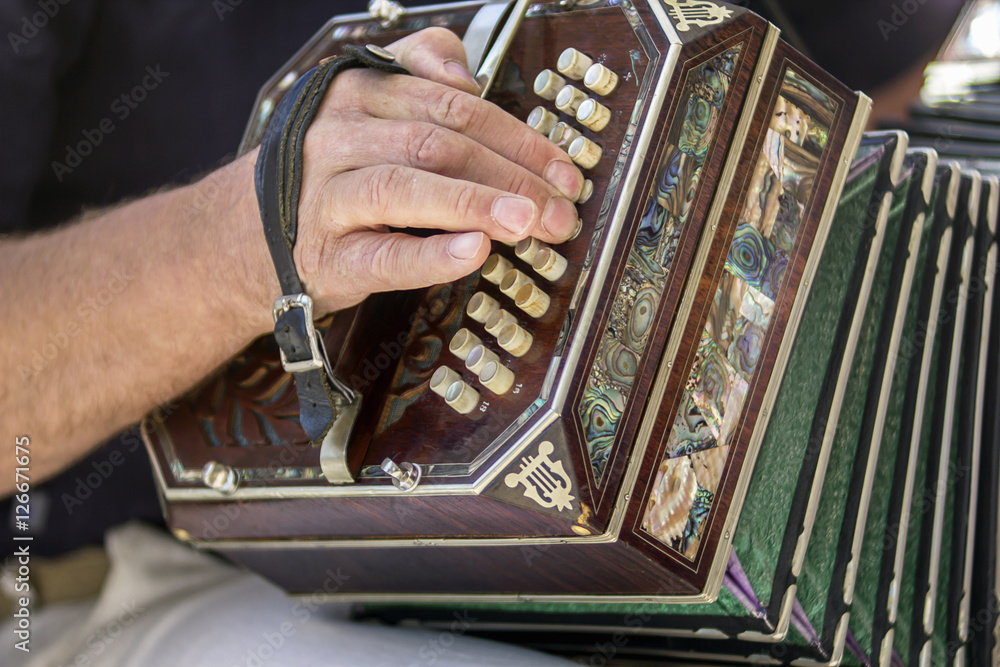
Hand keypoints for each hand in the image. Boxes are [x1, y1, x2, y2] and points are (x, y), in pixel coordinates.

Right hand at [239, 27, 584, 318]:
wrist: (242, 236)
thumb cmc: (323, 174)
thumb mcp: (363, 109)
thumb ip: (417, 75)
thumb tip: (470, 78)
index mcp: (359, 94)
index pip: (453, 107)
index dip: (517, 138)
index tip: (563, 169)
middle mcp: (338, 137)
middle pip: (439, 144)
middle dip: (511, 176)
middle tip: (560, 208)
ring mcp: (326, 197)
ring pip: (406, 188)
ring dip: (475, 203)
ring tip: (527, 222)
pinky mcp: (325, 256)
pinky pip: (382, 255)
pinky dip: (431, 255)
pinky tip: (472, 252)